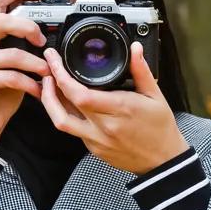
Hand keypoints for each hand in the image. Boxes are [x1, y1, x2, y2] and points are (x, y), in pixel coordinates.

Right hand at [0, 0, 51, 141]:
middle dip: (27, 28)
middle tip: (42, 41)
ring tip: (48, 73)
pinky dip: (30, 84)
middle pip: (0, 21)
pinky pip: (11, 77)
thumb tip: (47, 38)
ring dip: (36, 64)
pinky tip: (38, 91)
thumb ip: (21, 49)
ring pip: (12, 54)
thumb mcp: (12, 67)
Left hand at [39, 41, 188, 174]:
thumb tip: (135, 49)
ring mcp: (96, 140)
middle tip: (47, 68)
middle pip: (64, 107)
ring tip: (48, 84)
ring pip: (61, 122)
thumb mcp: (155, 96)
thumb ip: (141, 71)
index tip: (55, 61)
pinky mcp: (94, 149)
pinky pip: (73, 130)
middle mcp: (104, 126)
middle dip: (50, 84)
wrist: (163, 160)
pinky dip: (64, 114)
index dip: (62, 77)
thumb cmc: (160, 129)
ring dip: (49, 102)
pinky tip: (64, 102)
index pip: (80, 95)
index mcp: (120, 109)